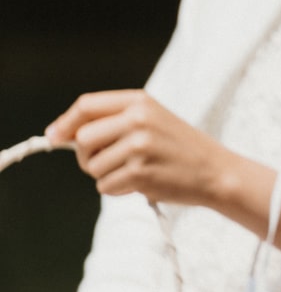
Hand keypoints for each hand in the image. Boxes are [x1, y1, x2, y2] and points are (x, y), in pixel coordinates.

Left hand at [46, 90, 233, 205]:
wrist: (217, 171)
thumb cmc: (180, 148)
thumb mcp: (152, 120)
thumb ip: (113, 121)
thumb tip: (58, 135)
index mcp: (141, 101)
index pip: (87, 106)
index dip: (65, 123)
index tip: (54, 137)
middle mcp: (139, 119)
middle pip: (83, 139)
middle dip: (87, 156)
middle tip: (109, 162)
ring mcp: (139, 146)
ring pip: (92, 166)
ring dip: (106, 175)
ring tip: (135, 171)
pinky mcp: (140, 173)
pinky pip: (105, 186)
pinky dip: (117, 190)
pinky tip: (141, 183)